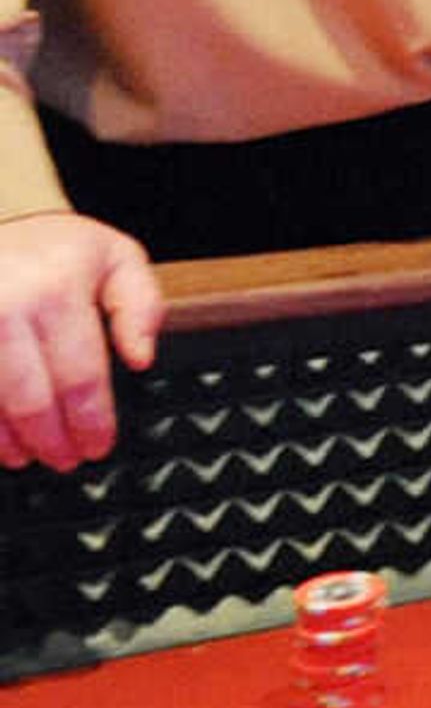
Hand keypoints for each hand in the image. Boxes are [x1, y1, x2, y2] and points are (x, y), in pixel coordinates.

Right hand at [0, 213, 162, 471]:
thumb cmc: (52, 248)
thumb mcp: (115, 257)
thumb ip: (141, 305)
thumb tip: (142, 358)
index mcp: (56, 290)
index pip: (80, 376)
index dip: (92, 421)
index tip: (98, 445)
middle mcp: (6, 310)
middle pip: (33, 400)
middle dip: (54, 441)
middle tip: (68, 459)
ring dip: (13, 442)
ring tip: (31, 456)